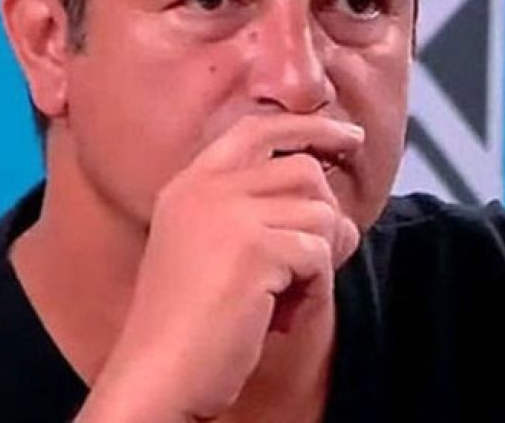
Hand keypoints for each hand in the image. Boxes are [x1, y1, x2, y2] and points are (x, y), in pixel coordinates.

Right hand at [76, 114, 364, 421]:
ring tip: (284, 298)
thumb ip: (256, 213)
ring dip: (318, 261)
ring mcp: (228, 214)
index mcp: (189, 186)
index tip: (348, 136)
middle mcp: (205, 190)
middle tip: (312, 264)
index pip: (257, 128)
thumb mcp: (213, 250)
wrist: (156, 377)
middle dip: (325, 217)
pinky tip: (280, 317)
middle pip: (305, 170)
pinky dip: (312, 291)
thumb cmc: (190, 327)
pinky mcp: (253, 248)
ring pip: (321, 213)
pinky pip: (319, 254)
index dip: (308, 126)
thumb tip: (334, 206)